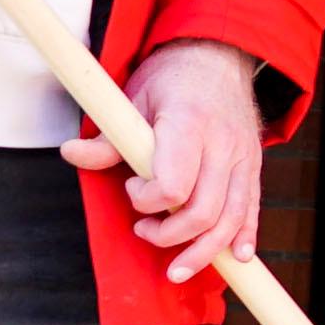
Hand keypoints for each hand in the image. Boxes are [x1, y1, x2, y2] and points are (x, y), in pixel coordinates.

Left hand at [61, 37, 264, 283]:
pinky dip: (245, 237)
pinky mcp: (252, 166)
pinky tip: (236, 257)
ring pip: (230, 219)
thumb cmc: (172, 78)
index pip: (173, 186)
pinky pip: (252, 208)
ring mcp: (242, 157)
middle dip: (169, 236)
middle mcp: (222, 145)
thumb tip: (71, 154)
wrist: (218, 55)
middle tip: (144, 230)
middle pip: (203, 211)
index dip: (146, 201)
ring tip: (178, 269)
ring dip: (204, 251)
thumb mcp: (133, 98)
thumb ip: (108, 138)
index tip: (131, 189)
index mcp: (190, 125)